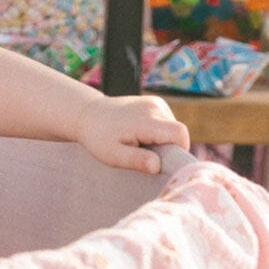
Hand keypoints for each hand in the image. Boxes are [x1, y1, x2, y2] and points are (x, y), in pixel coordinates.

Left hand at [73, 90, 190, 173]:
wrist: (89, 114)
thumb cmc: (99, 138)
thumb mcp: (113, 155)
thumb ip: (136, 160)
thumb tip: (157, 166)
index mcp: (145, 120)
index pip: (179, 133)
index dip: (179, 150)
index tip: (165, 162)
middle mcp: (154, 107)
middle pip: (178, 131)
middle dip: (168, 147)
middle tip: (146, 155)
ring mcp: (156, 102)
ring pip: (173, 127)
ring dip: (162, 140)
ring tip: (140, 143)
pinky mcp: (155, 102)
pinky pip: (167, 121)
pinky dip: (159, 132)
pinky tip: (141, 135)